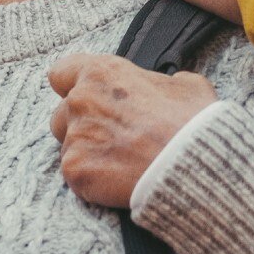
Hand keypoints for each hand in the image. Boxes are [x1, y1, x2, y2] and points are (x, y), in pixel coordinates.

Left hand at [47, 53, 216, 208]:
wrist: (191, 164)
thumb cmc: (192, 123)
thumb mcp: (187, 85)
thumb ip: (164, 82)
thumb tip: (169, 87)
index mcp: (102, 72)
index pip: (61, 73)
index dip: (71, 88)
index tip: (85, 100)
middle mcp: (81, 99)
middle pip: (61, 114)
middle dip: (80, 126)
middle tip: (111, 139)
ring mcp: (75, 135)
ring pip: (68, 147)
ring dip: (87, 154)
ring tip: (119, 164)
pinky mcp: (75, 169)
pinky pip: (75, 175)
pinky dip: (92, 181)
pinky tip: (118, 181)